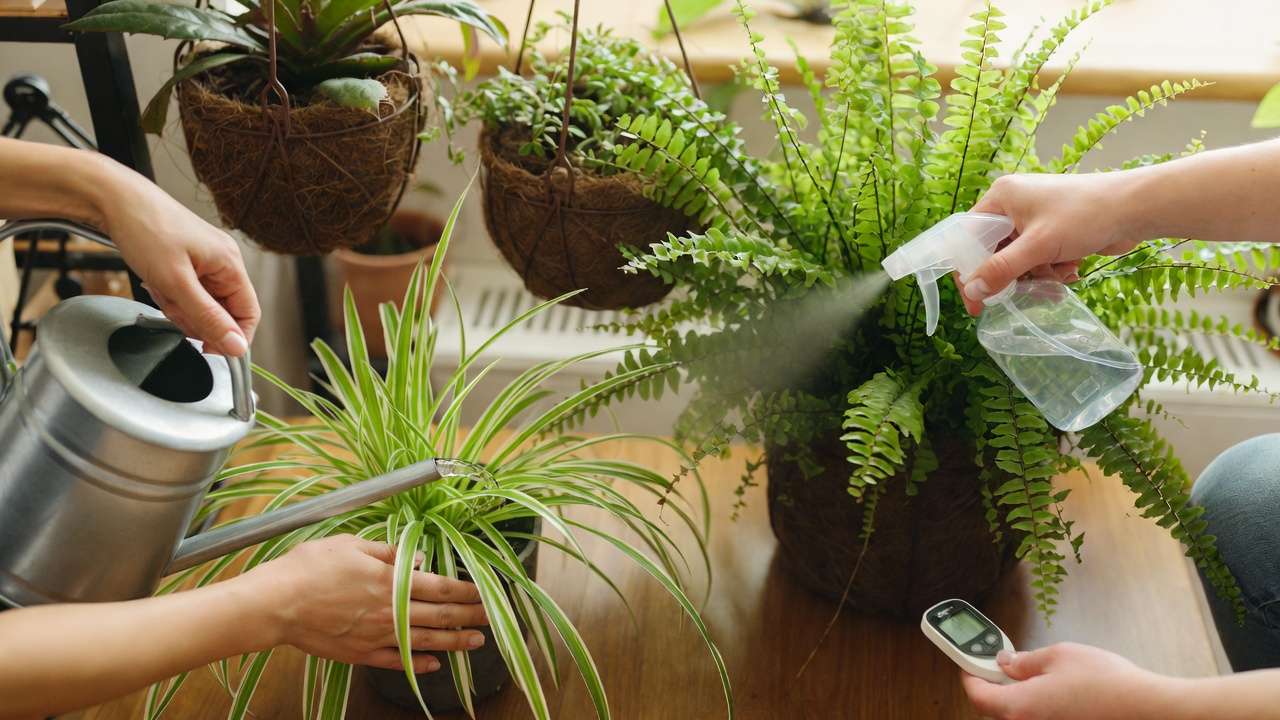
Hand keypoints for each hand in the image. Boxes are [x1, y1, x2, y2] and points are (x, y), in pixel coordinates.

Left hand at [95, 159, 259, 355]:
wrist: (112, 199)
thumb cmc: (145, 228)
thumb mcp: (176, 283)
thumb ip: (209, 318)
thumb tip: (237, 346)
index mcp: (230, 263)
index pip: (249, 313)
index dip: (232, 336)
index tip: (208, 349)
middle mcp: (223, 261)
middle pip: (223, 311)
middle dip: (195, 317)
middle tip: (172, 307)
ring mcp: (204, 260)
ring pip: (202, 304)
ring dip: (179, 306)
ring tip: (160, 289)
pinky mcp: (187, 260)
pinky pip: (187, 291)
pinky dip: (171, 294)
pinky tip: (156, 282)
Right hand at [240, 535, 487, 672]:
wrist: (275, 603)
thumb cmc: (309, 567)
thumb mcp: (351, 544)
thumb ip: (387, 553)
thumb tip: (415, 559)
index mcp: (390, 581)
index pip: (439, 587)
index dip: (465, 591)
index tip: (484, 593)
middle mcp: (389, 611)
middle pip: (439, 616)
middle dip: (469, 617)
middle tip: (491, 619)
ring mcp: (376, 636)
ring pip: (424, 641)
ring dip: (454, 643)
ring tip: (476, 643)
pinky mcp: (359, 654)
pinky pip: (396, 661)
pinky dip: (418, 664)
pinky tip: (434, 664)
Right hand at [955, 172, 1144, 314]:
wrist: (1136, 207)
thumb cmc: (1085, 216)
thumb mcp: (1038, 246)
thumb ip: (1002, 270)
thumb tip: (972, 293)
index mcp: (1001, 197)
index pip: (968, 237)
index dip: (968, 270)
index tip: (976, 301)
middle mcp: (1013, 205)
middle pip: (994, 252)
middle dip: (1013, 274)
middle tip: (1025, 291)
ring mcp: (1034, 217)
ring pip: (1018, 259)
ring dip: (1036, 275)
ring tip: (1059, 275)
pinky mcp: (1053, 230)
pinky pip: (1038, 258)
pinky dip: (1051, 270)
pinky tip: (1071, 269)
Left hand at [961, 642, 1170, 719]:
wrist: (1148, 709)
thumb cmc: (1108, 683)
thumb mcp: (1058, 656)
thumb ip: (1024, 662)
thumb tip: (1007, 663)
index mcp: (1020, 707)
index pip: (977, 696)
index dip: (970, 676)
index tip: (969, 664)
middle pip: (997, 709)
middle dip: (995, 687)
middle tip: (1001, 666)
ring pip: (1019, 716)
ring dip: (1018, 698)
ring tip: (1034, 677)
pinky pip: (1039, 719)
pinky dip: (1039, 707)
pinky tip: (1054, 693)